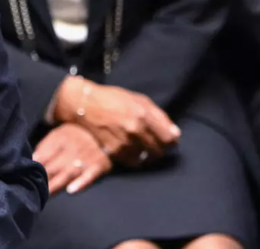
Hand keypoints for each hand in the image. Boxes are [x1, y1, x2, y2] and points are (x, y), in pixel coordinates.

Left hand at [33, 123, 111, 194]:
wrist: (103, 131)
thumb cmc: (73, 137)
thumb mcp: (57, 136)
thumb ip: (44, 149)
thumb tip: (30, 161)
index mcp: (60, 138)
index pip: (44, 155)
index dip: (34, 167)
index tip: (25, 176)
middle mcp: (72, 147)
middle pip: (54, 166)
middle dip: (43, 178)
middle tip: (31, 190)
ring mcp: (86, 156)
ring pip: (69, 172)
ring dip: (57, 184)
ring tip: (46, 195)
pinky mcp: (99, 165)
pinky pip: (90, 175)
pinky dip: (81, 183)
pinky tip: (71, 190)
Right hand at [53, 77, 179, 163]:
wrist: (84, 104)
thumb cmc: (113, 99)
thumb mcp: (139, 100)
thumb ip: (159, 117)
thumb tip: (175, 134)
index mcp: (144, 115)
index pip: (169, 139)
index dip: (171, 141)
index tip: (167, 140)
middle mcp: (135, 130)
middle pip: (158, 151)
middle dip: (159, 149)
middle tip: (153, 143)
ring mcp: (124, 142)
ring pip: (145, 158)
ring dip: (146, 154)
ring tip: (140, 146)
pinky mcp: (113, 151)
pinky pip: (131, 161)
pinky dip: (134, 158)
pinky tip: (129, 149)